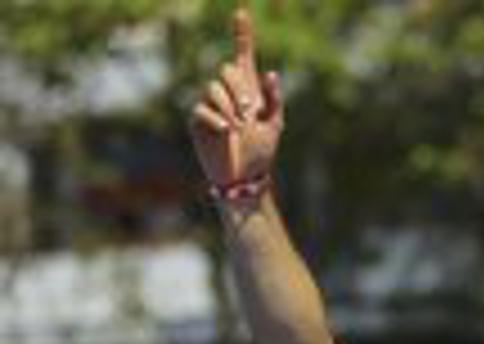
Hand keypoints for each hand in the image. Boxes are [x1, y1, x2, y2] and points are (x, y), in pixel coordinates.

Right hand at [188, 8, 283, 186]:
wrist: (246, 177)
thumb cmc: (262, 151)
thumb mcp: (275, 124)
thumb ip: (274, 99)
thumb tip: (270, 72)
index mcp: (248, 89)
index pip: (243, 54)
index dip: (242, 33)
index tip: (242, 11)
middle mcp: (227, 92)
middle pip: (226, 70)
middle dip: (238, 89)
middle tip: (248, 112)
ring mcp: (211, 105)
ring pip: (213, 89)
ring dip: (229, 107)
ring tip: (238, 127)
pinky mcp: (198, 120)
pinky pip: (202, 108)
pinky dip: (216, 119)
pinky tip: (226, 131)